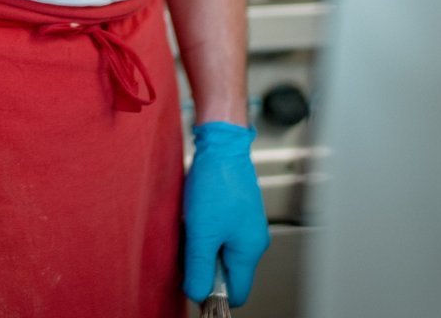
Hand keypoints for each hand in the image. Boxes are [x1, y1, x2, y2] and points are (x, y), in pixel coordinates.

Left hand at [182, 121, 270, 304]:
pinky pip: (220, 234)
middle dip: (205, 267)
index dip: (214, 294)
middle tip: (188, 249)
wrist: (220, 145)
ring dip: (203, 247)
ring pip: (221, 253)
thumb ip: (199, 267)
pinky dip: (205, 232)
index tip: (193, 284)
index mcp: (249, 251)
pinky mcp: (236, 211)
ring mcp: (245, 225)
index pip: (236, 292)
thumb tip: (197, 295)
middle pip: (228, 273)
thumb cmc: (216, 184)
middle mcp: (252, 241)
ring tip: (191, 228)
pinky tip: (195, 217)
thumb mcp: (202, 233)